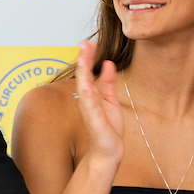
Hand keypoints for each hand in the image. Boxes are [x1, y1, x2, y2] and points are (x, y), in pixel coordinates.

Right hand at [74, 40, 124, 167]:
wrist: (108, 152)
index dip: (87, 56)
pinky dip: (87, 90)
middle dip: (84, 57)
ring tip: (83, 54)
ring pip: (84, 84)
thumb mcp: (110, 100)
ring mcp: (88, 108)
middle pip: (83, 74)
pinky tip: (86, 81)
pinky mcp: (93, 118)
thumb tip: (108, 63)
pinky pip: (88, 102)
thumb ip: (109, 82)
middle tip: (85, 42)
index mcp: (91, 94)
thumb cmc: (108, 128)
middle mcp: (86, 99)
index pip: (87, 71)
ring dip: (83, 69)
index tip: (89, 42)